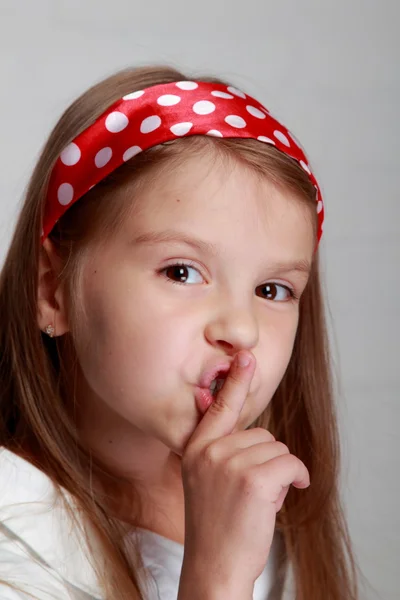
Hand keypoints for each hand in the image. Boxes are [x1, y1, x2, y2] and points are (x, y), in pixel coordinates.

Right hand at [179, 350, 309, 590]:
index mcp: (196, 449)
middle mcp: (210, 451)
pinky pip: (291, 463)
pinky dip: (298, 478)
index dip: (235, 381)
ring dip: (279, 472)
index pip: (218, 407)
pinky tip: (286, 495)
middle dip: (266, 459)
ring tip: (259, 499)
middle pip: (261, 434)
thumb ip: (218, 449)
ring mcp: (230, 464)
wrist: (214, 565)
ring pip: (277, 449)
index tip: (246, 357)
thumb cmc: (215, 524)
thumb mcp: (205, 480)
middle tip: (252, 490)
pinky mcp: (254, 480)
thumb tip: (235, 425)